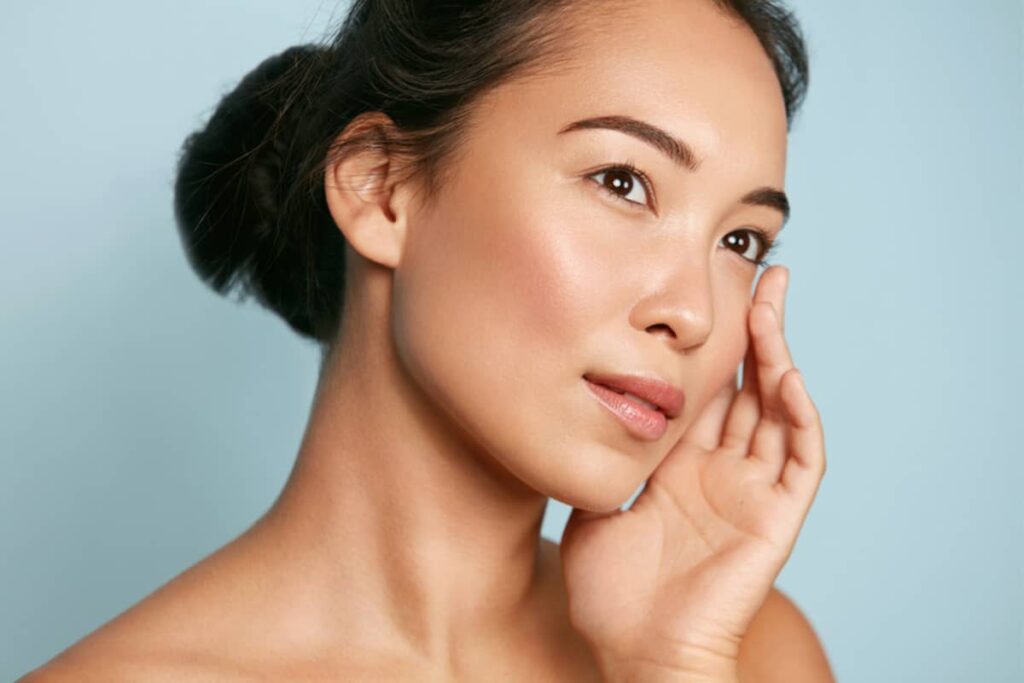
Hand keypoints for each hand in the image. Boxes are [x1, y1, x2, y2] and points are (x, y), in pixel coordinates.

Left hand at [560, 265, 825, 680]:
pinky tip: (785, 370)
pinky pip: (800, 454)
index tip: (705, 295)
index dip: (710, 345)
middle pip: (747, 386)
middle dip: (755, 330)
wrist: (637, 653)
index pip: (705, 391)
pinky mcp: (777, 515)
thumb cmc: (612, 594)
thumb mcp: (597, 504)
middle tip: (757, 272)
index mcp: (680, 467)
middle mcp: (721, 470)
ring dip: (780, 354)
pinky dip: (798, 411)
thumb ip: (602, 457)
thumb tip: (575, 405)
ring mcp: (753, 490)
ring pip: (778, 408)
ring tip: (773, 298)